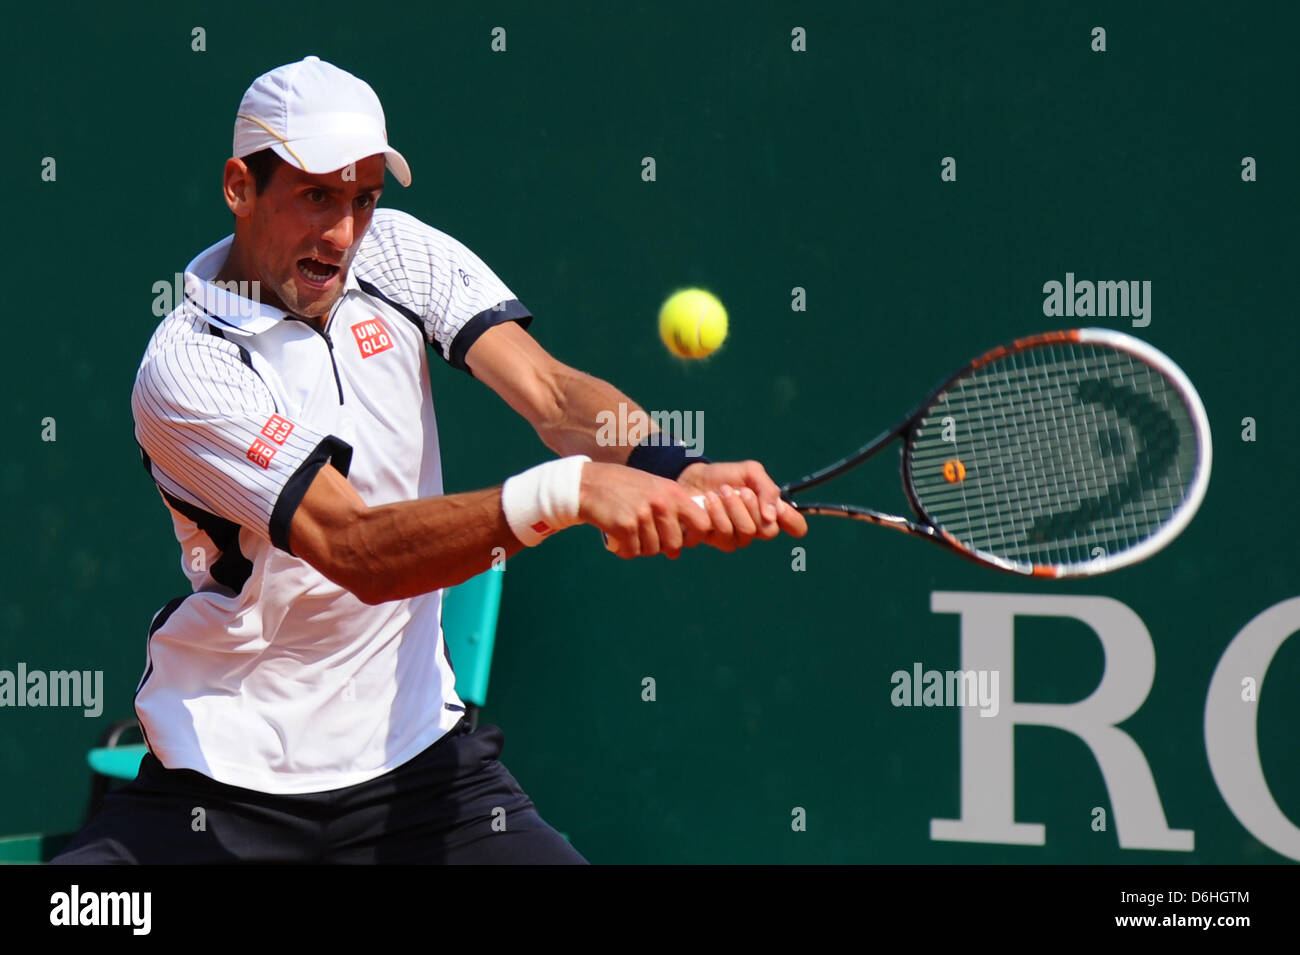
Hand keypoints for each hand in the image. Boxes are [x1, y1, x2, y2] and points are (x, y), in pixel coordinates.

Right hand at [578, 461, 712, 558]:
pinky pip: (632, 552)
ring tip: (629, 534)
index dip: (694, 537)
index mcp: (673, 492)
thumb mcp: (654, 488)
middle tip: (647, 538)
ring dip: (640, 547)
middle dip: (662, 547)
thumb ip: (671, 511)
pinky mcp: (625, 526)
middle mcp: (661, 503)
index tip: (681, 539)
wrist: (588, 483)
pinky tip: (618, 539)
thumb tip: (680, 549)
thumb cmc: (622, 487)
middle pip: (675, 544)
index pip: (703, 524)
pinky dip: (624, 550)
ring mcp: (643, 515)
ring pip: (652, 550)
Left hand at [677, 460, 807, 551]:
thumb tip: (773, 516)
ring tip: (722, 491)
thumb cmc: (724, 476)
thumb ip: (767, 488)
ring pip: (746, 533)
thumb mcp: (750, 472)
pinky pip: (723, 535)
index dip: (795, 523)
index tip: (782, 511)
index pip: (796, 526)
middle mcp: (757, 528)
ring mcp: (736, 537)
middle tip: (740, 491)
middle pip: (769, 531)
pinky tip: (709, 501)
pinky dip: (717, 514)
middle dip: (754, 508)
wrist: (692, 478)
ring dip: (734, 508)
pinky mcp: (715, 540)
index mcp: (770, 511)